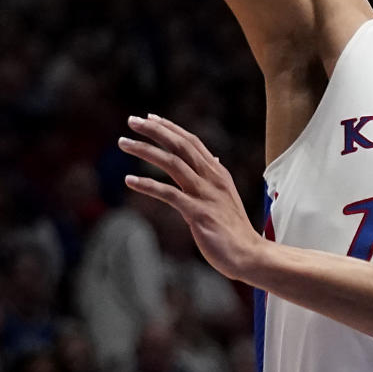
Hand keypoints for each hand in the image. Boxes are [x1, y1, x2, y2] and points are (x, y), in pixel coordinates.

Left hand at [119, 115, 263, 282]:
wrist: (248, 253)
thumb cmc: (234, 227)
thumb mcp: (226, 195)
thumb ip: (216, 176)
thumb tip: (214, 158)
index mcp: (217, 172)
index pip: (191, 141)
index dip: (170, 127)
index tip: (150, 118)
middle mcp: (211, 178)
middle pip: (180, 145)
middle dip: (155, 130)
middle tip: (132, 120)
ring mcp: (205, 194)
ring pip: (172, 163)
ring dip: (146, 151)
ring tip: (123, 143)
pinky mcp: (198, 213)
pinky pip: (169, 194)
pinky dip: (148, 185)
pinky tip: (130, 180)